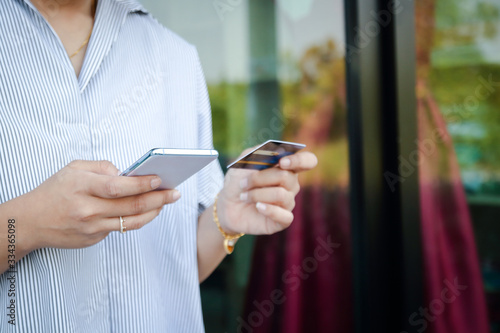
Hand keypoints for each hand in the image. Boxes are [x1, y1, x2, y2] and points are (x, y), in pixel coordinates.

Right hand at [18, 160, 179, 251]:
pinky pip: (122, 228)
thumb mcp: (73, 169)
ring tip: (166, 202)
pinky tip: (148, 211)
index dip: (142, 184)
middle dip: (159, 199)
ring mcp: (92, 228)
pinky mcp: (94, 239)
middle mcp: (89, 210)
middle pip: (132, 206)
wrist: (30, 222)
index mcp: (83, 187)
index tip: (160, 179)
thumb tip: (127, 173)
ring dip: (154, 212)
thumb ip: (101, 167)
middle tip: (175, 193)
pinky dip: (137, 219)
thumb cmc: (54, 191)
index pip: (119, 187)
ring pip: (132, 221)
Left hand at [217, 150, 317, 234]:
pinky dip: (269, 210)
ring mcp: (288, 203)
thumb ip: (258, 152)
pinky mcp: (282, 220)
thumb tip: (277, 151)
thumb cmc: (238, 181)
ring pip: (281, 195)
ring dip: (257, 194)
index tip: (282, 162)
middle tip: (243, 183)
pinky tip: (257, 207)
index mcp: (287, 168)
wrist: (227, 206)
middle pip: (286, 177)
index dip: (299, 160)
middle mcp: (291, 185)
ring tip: (244, 196)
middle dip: (260, 178)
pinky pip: (286, 216)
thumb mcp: (243, 162)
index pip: (308, 161)